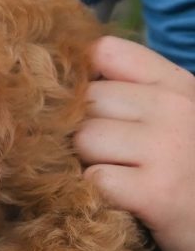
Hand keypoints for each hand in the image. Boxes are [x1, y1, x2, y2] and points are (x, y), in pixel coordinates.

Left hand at [75, 36, 194, 250]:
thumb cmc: (182, 166)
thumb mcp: (169, 115)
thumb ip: (128, 89)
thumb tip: (66, 77)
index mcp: (175, 83)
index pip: (104, 51)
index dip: (84, 77)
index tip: (92, 105)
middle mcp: (174, 107)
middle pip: (85, 99)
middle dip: (84, 128)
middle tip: (112, 155)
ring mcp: (166, 147)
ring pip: (84, 138)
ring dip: (89, 162)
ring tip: (119, 176)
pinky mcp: (156, 192)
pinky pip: (94, 177)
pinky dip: (97, 191)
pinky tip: (121, 199)